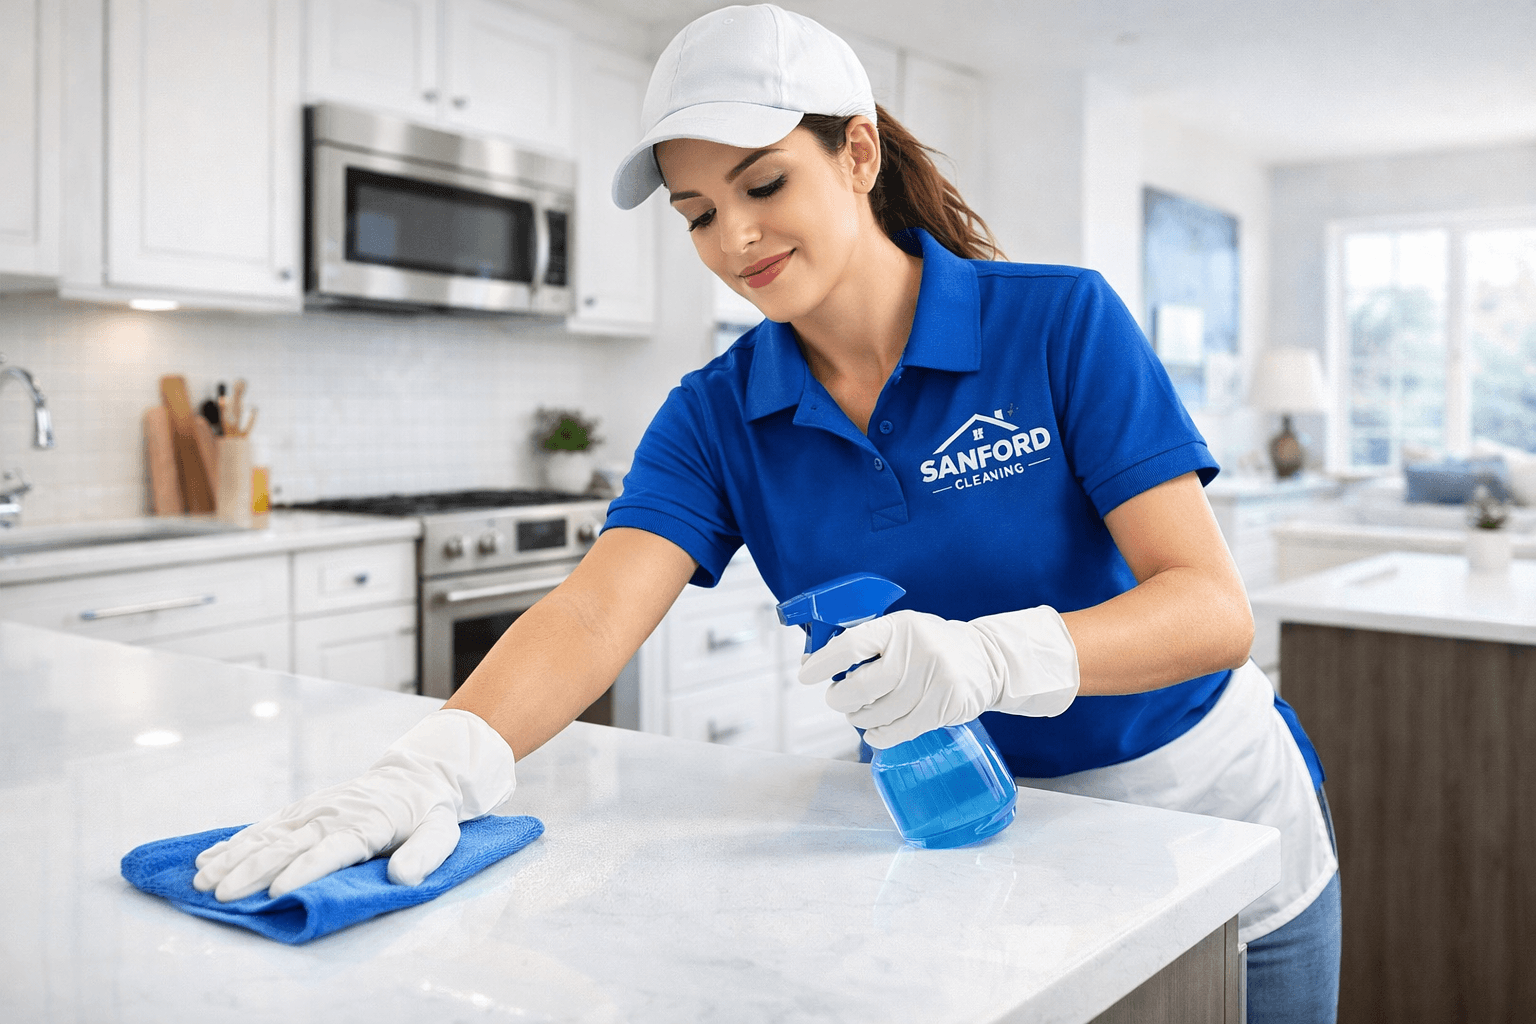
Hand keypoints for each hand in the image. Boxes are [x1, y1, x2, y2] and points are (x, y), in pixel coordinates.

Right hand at [192, 709, 515, 901]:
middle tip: (221, 896)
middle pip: (287, 846)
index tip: (277, 893)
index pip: (330, 851)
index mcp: (365, 825)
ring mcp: (313, 811)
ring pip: (267, 836)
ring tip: (202, 881)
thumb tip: (403, 877)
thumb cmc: (428, 812)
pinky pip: (265, 826)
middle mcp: (332, 816)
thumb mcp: (441, 832)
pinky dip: (236, 842)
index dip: (303, 872)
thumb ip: (424, 854)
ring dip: (232, 859)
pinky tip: (209, 857)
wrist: (415, 775)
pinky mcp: (302, 810)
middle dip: (251, 872)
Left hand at [798, 607, 1079, 747]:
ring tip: (862, 713)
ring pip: (877, 714)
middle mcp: (916, 651)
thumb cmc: (931, 644)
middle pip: (860, 687)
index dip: (823, 663)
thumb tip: (812, 662)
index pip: (852, 644)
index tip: (806, 675)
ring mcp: (932, 680)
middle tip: (839, 699)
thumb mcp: (901, 630)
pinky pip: (899, 731)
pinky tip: (875, 731)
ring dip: (860, 719)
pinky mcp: (944, 707)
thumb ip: (864, 642)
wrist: (988, 659)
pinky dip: (879, 736)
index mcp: (899, 626)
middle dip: (840, 698)